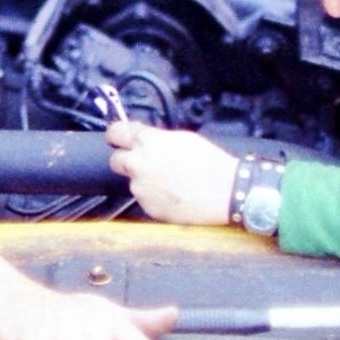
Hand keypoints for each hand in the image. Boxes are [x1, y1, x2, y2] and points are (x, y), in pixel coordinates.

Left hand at [106, 121, 236, 224]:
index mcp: (146, 141)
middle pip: (115, 160)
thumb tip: (143, 138)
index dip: (116, 135)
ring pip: (133, 181)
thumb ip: (156, 138)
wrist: (225, 192)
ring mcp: (141, 188)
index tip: (117, 137)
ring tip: (169, 180)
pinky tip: (173, 193)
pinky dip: (154, 196)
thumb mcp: (182, 138)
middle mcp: (138, 164)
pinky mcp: (148, 207)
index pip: (115, 132)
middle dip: (125, 160)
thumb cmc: (209, 162)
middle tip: (143, 161)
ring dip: (144, 180)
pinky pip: (145, 198)